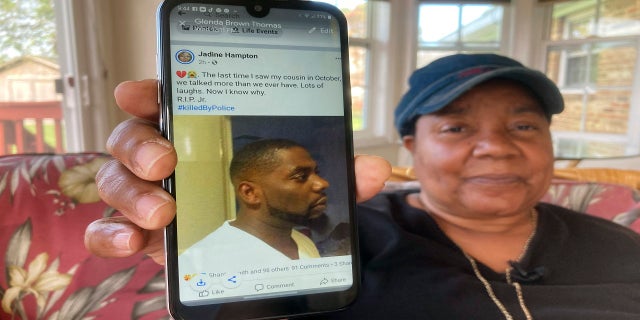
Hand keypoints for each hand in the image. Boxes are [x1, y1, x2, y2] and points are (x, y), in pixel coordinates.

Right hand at [85, 79, 391, 264]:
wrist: (250, 254)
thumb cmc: (268, 206)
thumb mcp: (306, 189)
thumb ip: (335, 176)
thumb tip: (372, 171)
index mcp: (203, 136)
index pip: (169, 102)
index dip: (151, 92)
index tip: (141, 92)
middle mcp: (169, 159)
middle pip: (132, 136)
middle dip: (141, 144)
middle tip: (165, 160)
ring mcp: (150, 195)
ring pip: (115, 179)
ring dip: (131, 192)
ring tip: (164, 212)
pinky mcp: (141, 233)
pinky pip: (106, 228)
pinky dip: (109, 233)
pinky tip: (132, 241)